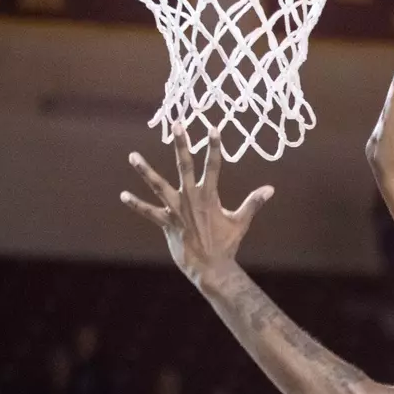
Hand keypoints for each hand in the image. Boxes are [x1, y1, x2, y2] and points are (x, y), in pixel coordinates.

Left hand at [121, 127, 273, 287]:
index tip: (213, 128)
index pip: (214, 166)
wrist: (211, 268)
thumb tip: (271, 189)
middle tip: (177, 125)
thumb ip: (253, 202)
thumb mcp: (241, 221)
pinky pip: (149, 212)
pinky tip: (123, 195)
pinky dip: (136, 204)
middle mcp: (191, 199)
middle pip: (185, 166)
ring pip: (158, 186)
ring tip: (132, 156)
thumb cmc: (226, 244)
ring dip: (145, 171)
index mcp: (209, 196)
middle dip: (181, 145)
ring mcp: (176, 210)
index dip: (214, 146)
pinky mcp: (166, 223)